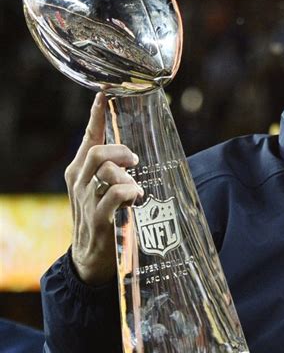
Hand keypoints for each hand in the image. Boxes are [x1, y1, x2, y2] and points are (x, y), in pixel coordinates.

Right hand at [65, 93, 142, 285]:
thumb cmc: (102, 216)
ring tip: (135, 189)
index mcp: (80, 170)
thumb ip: (112, 169)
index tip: (105, 94)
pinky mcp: (98, 218)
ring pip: (107, 170)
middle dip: (121, 152)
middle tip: (134, 162)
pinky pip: (116, 194)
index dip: (97, 114)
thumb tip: (133, 151)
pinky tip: (135, 199)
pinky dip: (130, 192)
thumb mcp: (101, 188)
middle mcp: (79, 181)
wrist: (90, 258)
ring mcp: (86, 200)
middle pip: (98, 151)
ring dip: (127, 176)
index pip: (89, 136)